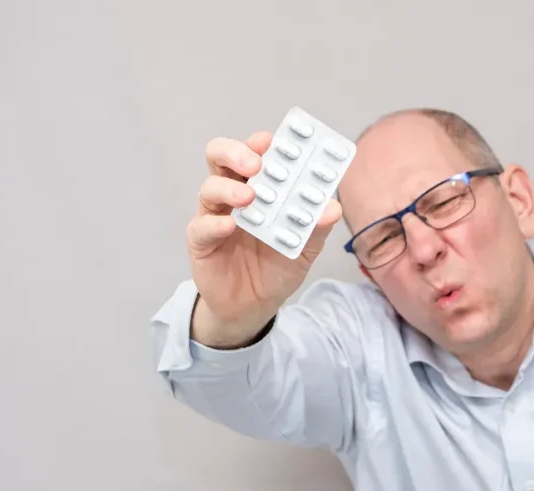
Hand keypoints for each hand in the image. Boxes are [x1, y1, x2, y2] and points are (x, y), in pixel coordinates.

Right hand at [186, 132, 342, 347]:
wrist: (255, 307)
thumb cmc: (277, 268)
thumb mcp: (305, 249)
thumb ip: (317, 227)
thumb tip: (333, 207)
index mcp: (259, 188)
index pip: (254, 154)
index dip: (260, 143)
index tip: (274, 141)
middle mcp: (233, 195)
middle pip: (221, 158)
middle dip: (236, 153)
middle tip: (256, 164)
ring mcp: (214, 216)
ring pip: (209, 187)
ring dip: (229, 188)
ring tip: (249, 198)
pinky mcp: (200, 241)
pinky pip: (201, 227)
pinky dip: (214, 224)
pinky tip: (230, 226)